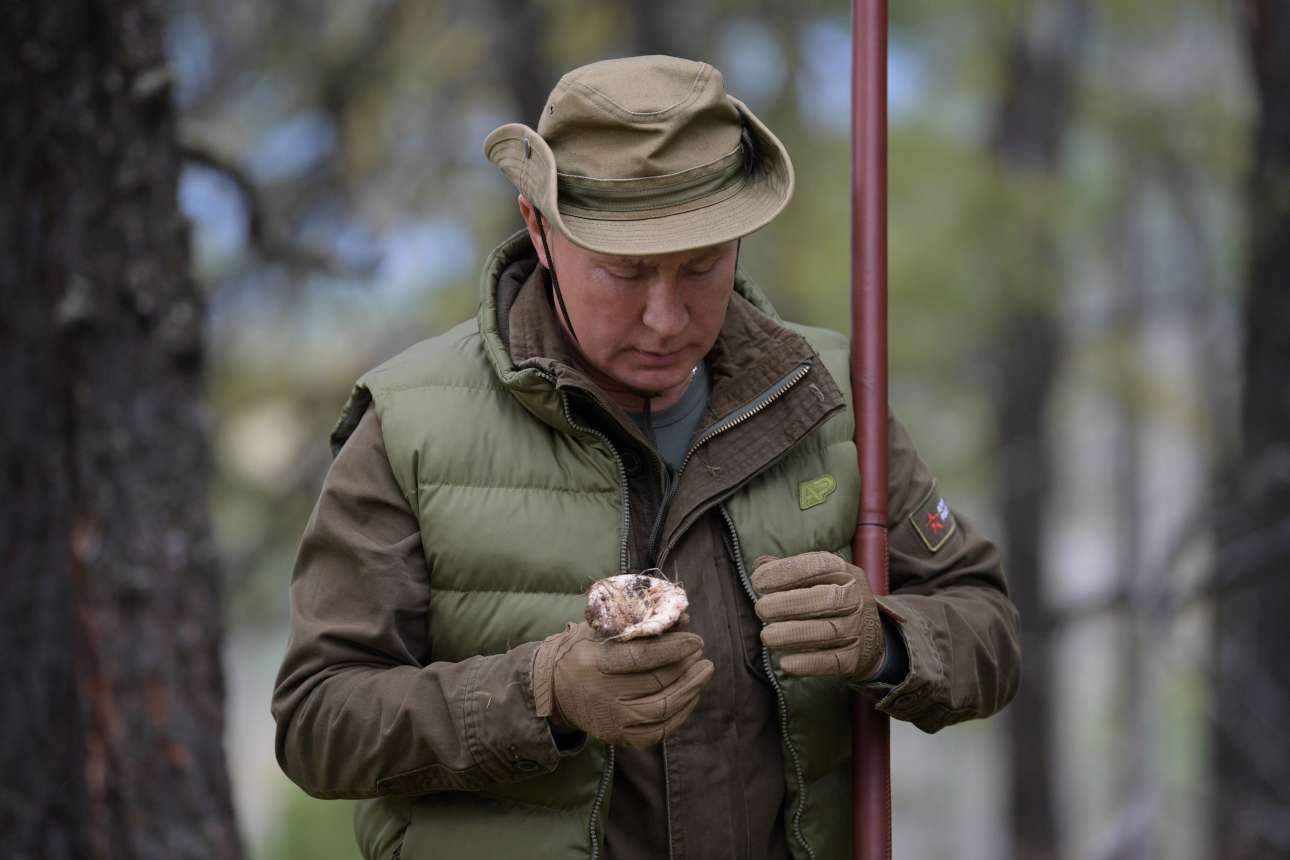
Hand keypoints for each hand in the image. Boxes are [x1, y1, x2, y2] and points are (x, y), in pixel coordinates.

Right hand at [531, 622, 713, 747]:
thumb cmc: (584, 651)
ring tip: (703, 671)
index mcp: (595, 662)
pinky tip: (691, 695)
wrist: (555, 689)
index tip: (696, 639)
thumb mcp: (601, 630)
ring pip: (663, 708)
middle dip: (686, 666)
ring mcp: (611, 719)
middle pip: (657, 682)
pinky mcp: (618, 737)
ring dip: (690, 689)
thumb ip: (639, 624)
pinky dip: (681, 713)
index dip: (675, 648)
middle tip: (700, 653)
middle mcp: (602, 693)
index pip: (643, 656)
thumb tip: (683, 619)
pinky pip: (659, 730)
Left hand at [751, 552, 883, 679]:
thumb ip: (786, 570)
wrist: (867, 635)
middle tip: (761, 609)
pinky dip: (808, 663)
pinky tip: (785, 663)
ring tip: (767, 637)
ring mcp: (858, 629)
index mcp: (842, 572)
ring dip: (794, 634)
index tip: (758, 582)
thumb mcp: (813, 577)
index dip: (788, 571)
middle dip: (790, 604)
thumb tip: (760, 566)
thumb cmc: (827, 598)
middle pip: (827, 599)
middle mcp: (855, 597)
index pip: (819, 565)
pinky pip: (833, 661)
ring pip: (829, 632)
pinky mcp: (856, 658)